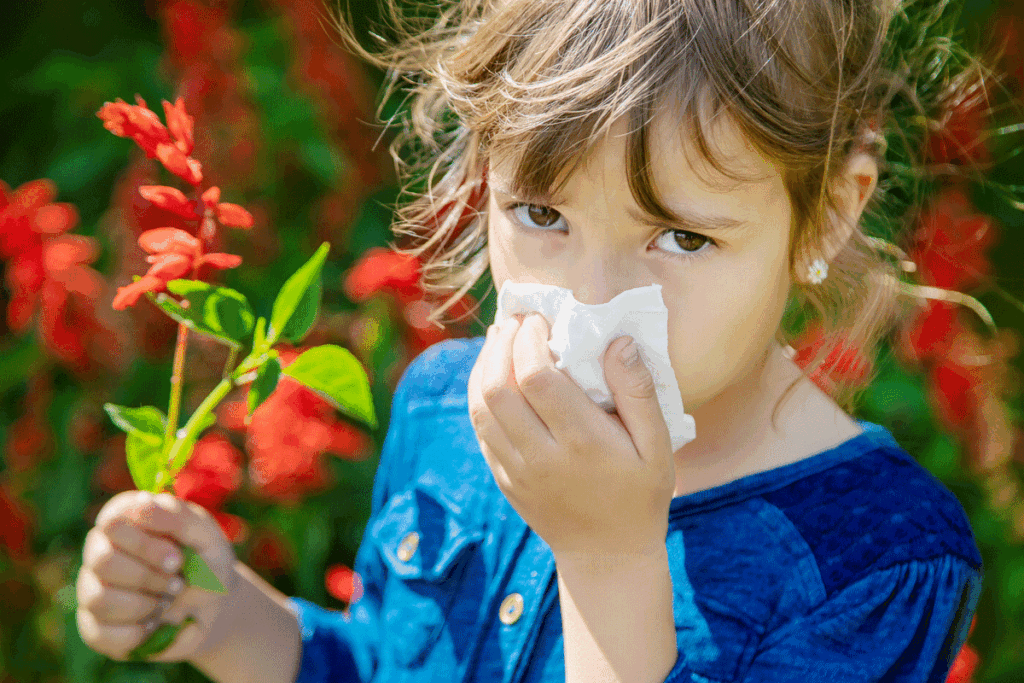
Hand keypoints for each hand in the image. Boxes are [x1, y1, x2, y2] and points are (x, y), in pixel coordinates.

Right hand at [76, 490, 238, 662]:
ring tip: (167, 602)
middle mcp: (101, 549)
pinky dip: (136, 633)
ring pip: (98, 598)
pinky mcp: (94, 626)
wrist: (215, 607)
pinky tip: (154, 624)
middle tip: (177, 583)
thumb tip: (142, 501)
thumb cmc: (208, 562)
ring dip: (143, 605)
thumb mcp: (205, 535)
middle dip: (148, 577)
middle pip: (102, 561)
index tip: (178, 558)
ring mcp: (93, 587)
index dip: (145, 544)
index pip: (112, 522)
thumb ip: (177, 516)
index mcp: (126, 518)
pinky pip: (98, 633)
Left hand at [467, 312, 675, 559]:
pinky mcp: (503, 477)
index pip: (537, 378)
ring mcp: (516, 470)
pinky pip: (479, 428)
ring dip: (483, 365)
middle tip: (514, 321)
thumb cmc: (640, 492)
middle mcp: (541, 456)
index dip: (529, 340)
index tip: (539, 318)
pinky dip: (479, 393)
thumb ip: (638, 392)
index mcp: (582, 443)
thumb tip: (618, 341)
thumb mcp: (658, 446)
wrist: (607, 554)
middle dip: (501, 344)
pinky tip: (492, 372)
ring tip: (499, 338)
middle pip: (499, 388)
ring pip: (480, 407)